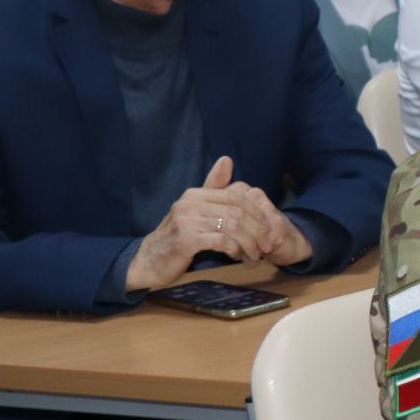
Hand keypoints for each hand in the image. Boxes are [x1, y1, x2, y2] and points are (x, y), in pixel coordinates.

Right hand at [124, 156, 311, 289]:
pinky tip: (238, 256)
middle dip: (258, 230)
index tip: (269, 229)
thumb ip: (213, 187)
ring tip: (256, 254)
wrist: (150, 260)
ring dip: (249, 243)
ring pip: (232, 227)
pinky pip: (221, 241)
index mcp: (195, 194)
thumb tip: (227, 159)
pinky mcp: (185, 240)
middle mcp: (189, 203)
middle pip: (238, 213)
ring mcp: (186, 221)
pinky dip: (235, 249)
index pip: (237, 196)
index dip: (258, 213)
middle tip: (268, 245)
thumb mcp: (196, 209)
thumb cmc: (179, 235)